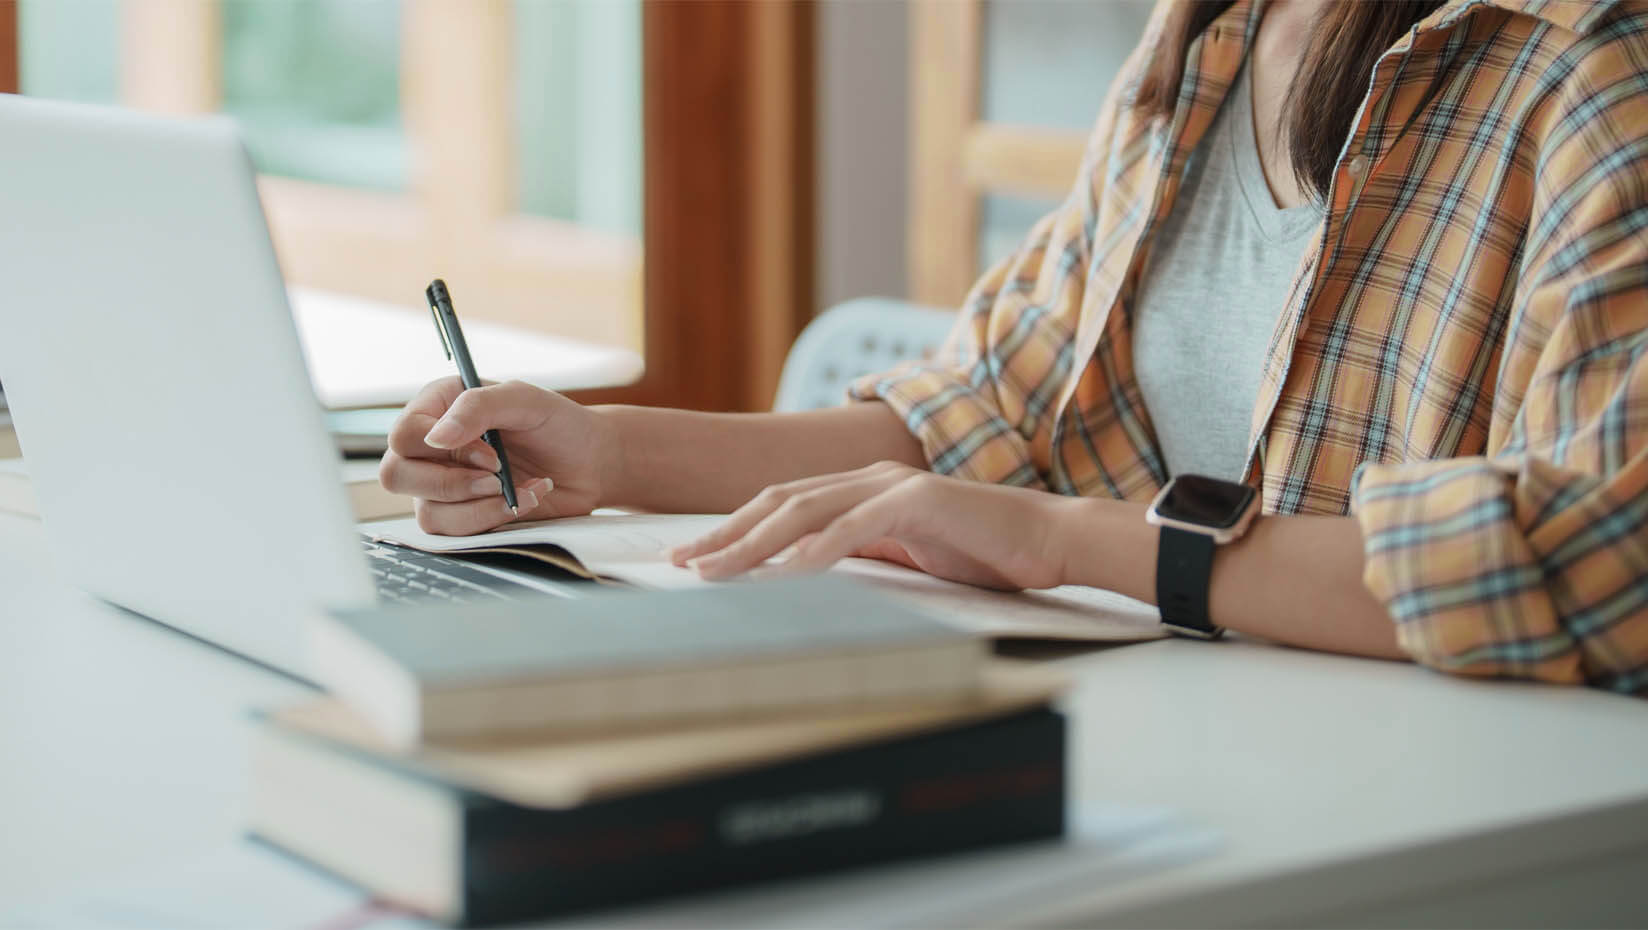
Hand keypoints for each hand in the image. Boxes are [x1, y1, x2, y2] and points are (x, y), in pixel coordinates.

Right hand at [378, 378, 613, 534]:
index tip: (489, 452)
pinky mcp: (460, 515)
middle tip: (497, 477)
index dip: (440, 449)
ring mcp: (441, 484)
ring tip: (516, 490)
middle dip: (451, 483)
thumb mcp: (525, 399)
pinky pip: (451, 533)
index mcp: (438, 407)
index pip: (404, 433)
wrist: (590, 463)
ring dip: (477, 506)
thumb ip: (478, 407)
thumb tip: (436, 437)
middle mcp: (432, 447)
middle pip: (397, 475)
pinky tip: (520, 502)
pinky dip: (489, 520)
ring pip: (426, 511)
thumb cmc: (558, 424)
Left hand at [667, 461, 1072, 589]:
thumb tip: (805, 572)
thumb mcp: (904, 554)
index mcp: (860, 488)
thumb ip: (858, 553)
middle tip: (680, 563)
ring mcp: (891, 485)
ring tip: (718, 569)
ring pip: (805, 510)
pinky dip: (822, 547)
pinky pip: (858, 525)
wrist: (1045, 539)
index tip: (693, 558)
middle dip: (724, 533)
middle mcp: (867, 478)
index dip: (732, 529)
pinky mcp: (919, 501)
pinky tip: (792, 568)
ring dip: (756, 542)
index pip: (780, 505)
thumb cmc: (980, 551)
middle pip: (777, 501)